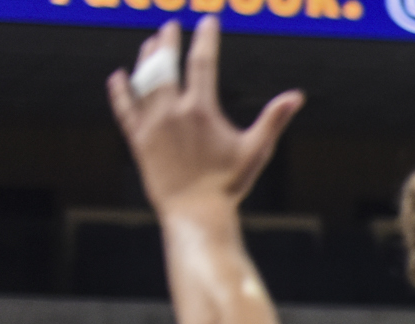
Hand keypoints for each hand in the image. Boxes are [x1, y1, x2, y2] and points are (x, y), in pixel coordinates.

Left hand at [107, 23, 302, 216]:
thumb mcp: (256, 150)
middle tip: (170, 26)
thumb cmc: (228, 184)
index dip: (206, 38)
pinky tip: (118, 77)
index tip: (208, 20)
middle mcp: (171, 110)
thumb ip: (273, 119)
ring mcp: (151, 123)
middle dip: (168, 41)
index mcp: (200, 109)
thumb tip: (296, 97)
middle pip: (166, 64)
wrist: (195, 211)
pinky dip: (120, 91)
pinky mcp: (138, 139)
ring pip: (144, 80)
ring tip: (149, 45)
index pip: (202, 62)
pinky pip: (124, 108)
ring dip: (146, 59)